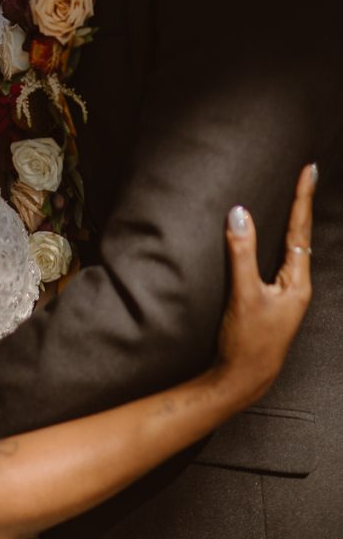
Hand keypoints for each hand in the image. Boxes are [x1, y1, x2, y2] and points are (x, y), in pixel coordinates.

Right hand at [218, 163, 314, 401]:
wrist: (242, 381)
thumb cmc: (247, 341)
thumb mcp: (243, 294)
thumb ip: (241, 252)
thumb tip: (240, 213)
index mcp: (297, 282)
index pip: (300, 229)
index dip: (303, 197)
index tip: (309, 169)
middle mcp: (297, 285)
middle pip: (301, 234)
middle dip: (302, 203)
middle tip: (307, 174)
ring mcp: (285, 294)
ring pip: (291, 247)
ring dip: (292, 221)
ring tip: (295, 196)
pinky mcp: (271, 300)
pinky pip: (278, 259)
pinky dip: (278, 240)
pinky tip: (274, 237)